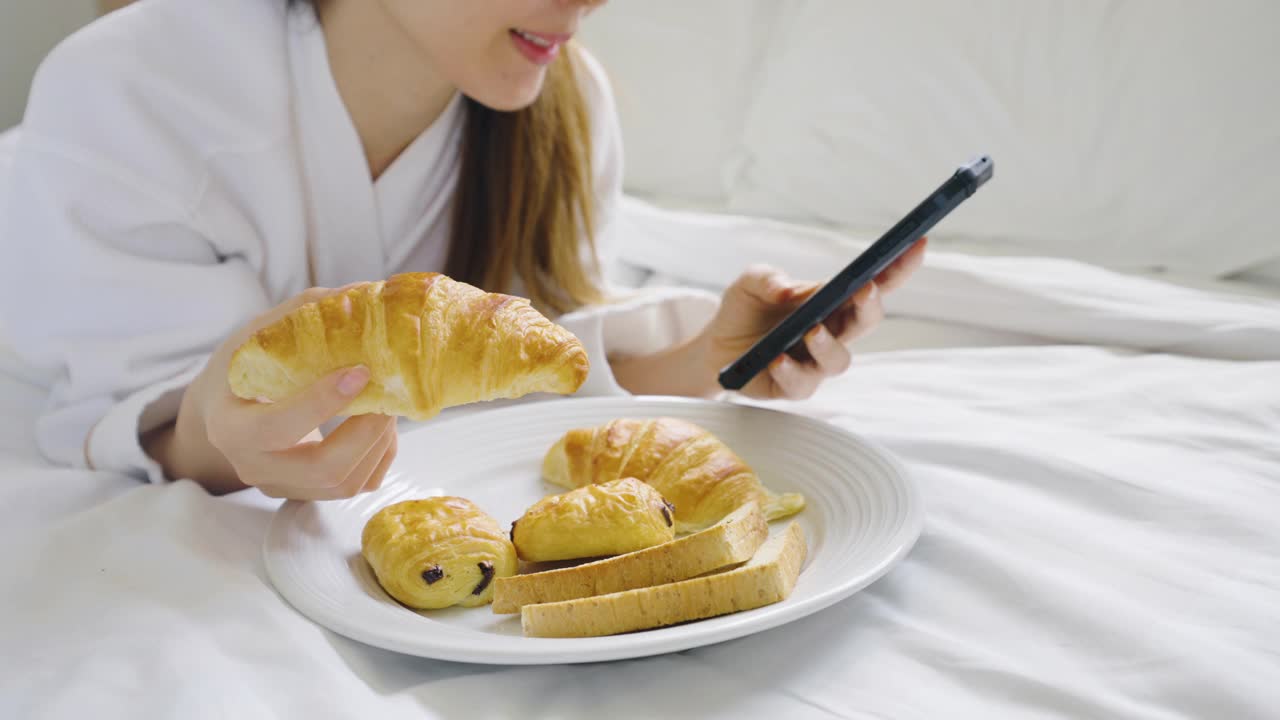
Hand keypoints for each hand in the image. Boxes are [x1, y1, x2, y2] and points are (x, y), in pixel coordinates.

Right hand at [151, 285, 398, 499]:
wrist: (224, 410)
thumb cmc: (243, 365)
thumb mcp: (260, 332)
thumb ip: (307, 311)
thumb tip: (367, 292)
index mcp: (231, 427)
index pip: (277, 426)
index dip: (322, 403)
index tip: (359, 371)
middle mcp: (255, 466)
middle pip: (324, 469)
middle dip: (368, 431)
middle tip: (389, 393)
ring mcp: (284, 487)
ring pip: (347, 483)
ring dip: (380, 441)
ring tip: (389, 403)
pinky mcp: (310, 494)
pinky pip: (359, 484)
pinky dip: (381, 453)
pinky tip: (380, 422)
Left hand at [702, 238, 926, 399]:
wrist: (716, 346)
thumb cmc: (744, 309)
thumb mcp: (751, 282)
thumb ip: (768, 278)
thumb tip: (788, 290)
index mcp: (832, 302)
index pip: (874, 284)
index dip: (898, 266)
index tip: (917, 244)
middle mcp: (832, 332)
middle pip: (865, 322)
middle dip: (870, 305)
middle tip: (864, 288)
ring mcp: (816, 362)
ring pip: (839, 360)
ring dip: (828, 344)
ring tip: (810, 331)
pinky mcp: (794, 386)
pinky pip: (802, 384)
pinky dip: (791, 371)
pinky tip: (778, 359)